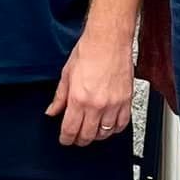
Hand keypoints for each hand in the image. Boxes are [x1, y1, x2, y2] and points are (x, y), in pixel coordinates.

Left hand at [47, 30, 133, 146]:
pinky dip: (114, 129)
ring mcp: (114, 104)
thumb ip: (59, 97)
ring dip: (96, 136)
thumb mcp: (67, 75)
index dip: (66, 139)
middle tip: (76, 138)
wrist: (109, 40)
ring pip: (105, 133)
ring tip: (91, 132)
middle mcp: (97, 104)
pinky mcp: (126, 100)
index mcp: (79, 98)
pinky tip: (108, 127)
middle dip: (79, 140)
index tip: (65, 140)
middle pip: (88, 135)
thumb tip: (52, 111)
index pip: (71, 129)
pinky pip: (121, 124)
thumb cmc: (89, 51)